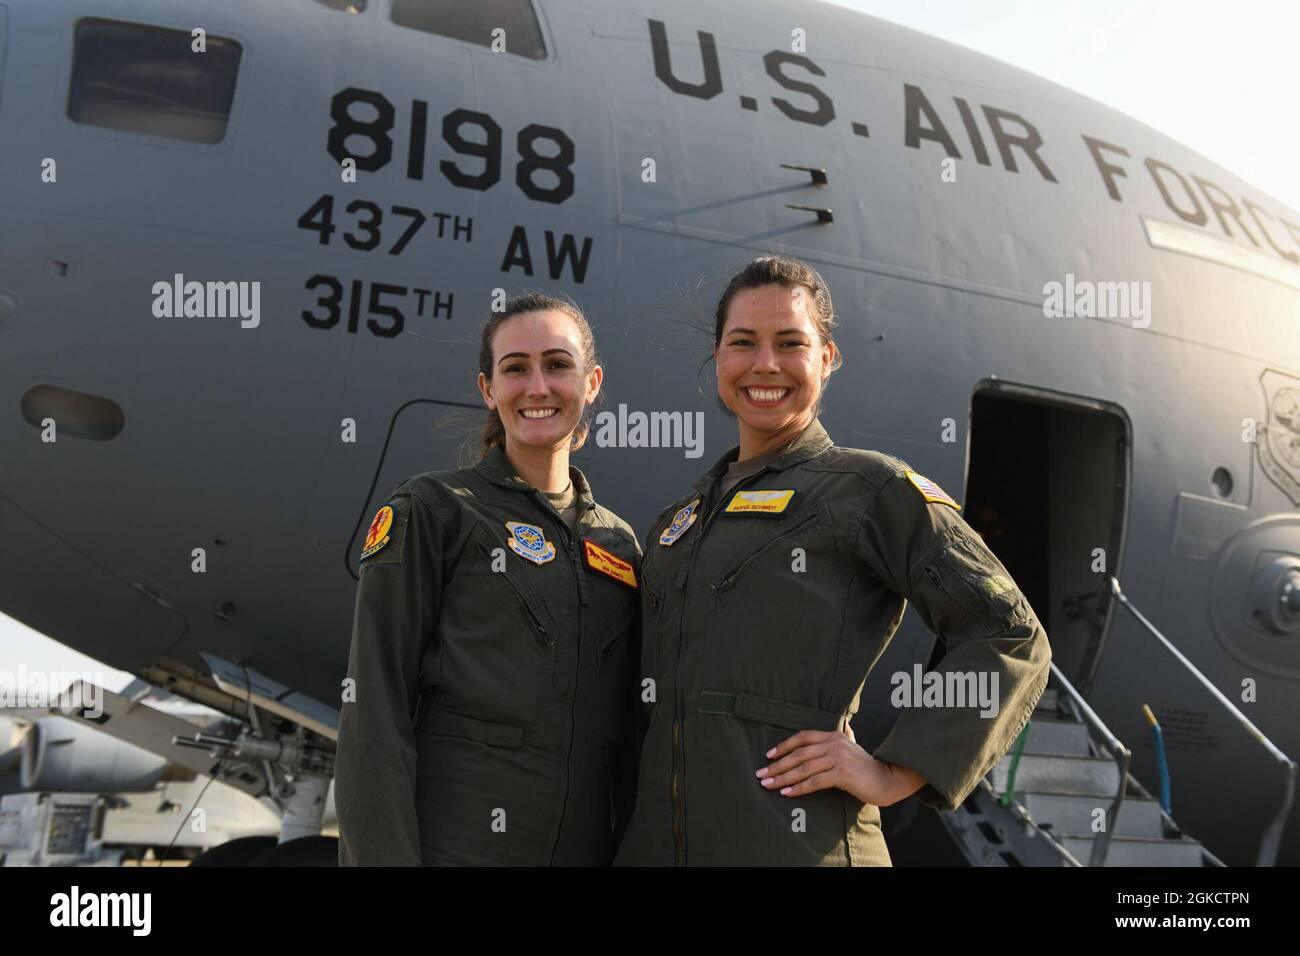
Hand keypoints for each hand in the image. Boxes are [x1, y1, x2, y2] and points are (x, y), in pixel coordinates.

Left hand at [755, 729, 900, 805]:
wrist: (888, 779)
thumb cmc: (868, 766)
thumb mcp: (855, 746)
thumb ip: (848, 736)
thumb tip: (847, 724)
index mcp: (833, 735)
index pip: (802, 737)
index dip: (784, 746)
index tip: (768, 756)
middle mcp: (834, 743)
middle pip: (799, 753)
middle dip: (777, 765)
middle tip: (760, 774)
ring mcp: (839, 757)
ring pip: (804, 768)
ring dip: (782, 777)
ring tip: (768, 785)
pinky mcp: (843, 773)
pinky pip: (815, 782)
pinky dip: (798, 788)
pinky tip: (786, 793)